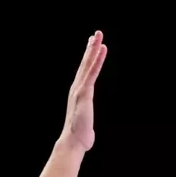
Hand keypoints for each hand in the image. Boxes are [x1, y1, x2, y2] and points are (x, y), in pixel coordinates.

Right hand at [60, 31, 107, 152]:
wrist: (73, 142)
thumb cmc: (79, 136)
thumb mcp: (84, 123)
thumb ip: (86, 121)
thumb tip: (87, 131)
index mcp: (78, 93)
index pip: (84, 72)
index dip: (89, 58)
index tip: (92, 46)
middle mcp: (77, 88)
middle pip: (85, 64)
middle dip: (90, 48)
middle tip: (96, 34)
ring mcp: (80, 89)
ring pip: (88, 64)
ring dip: (93, 48)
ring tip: (98, 35)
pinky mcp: (84, 92)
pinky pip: (92, 72)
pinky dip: (97, 59)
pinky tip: (102, 49)